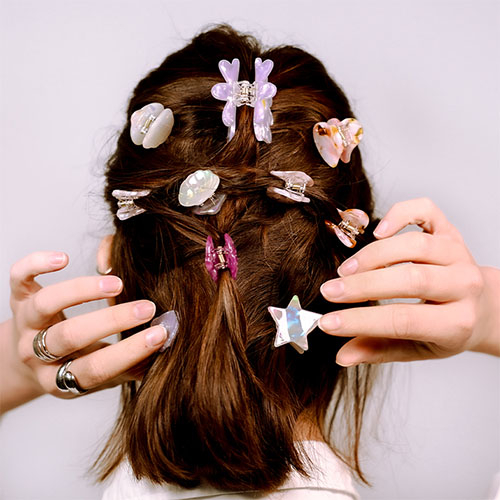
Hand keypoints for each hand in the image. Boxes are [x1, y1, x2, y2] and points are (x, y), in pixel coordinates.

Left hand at [3, 251, 166, 410]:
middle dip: (111, 321)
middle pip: (69, 337)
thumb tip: (165, 346)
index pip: (94, 369)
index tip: (159, 335)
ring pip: (46, 305)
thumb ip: (129, 365)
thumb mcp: (100, 374)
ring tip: (117, 284)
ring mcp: (26, 323)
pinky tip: (64, 258)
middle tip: (147, 308)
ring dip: (83, 291)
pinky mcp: (19, 297)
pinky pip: (19, 277)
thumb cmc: (75, 364)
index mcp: (61, 379)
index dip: (127, 353)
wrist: (25, 362)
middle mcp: (37, 353)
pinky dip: (37, 264)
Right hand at [319, 198, 499, 365]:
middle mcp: (464, 285)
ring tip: (346, 271)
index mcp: (457, 322)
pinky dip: (400, 214)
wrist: (483, 307)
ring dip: (373, 256)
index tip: (327, 323)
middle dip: (362, 286)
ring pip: (414, 245)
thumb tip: (342, 357)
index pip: (402, 320)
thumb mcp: (417, 349)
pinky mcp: (450, 231)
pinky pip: (426, 211)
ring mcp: (459, 254)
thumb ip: (379, 351)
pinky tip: (377, 232)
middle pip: (410, 279)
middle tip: (329, 292)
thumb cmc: (446, 330)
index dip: (360, 321)